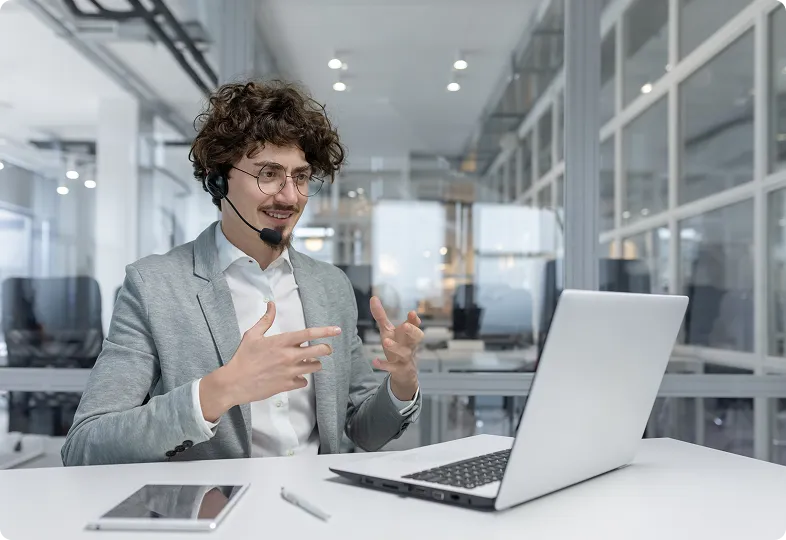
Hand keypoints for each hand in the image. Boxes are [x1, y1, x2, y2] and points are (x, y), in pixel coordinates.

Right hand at [199, 302, 340, 421]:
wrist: (234, 382)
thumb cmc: (242, 357)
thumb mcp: (252, 335)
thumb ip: (265, 320)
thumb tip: (271, 304)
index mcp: (282, 341)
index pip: (309, 333)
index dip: (326, 331)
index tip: (337, 330)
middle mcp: (289, 356)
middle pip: (320, 351)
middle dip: (326, 349)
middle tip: (324, 349)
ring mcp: (290, 372)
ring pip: (315, 366)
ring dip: (314, 363)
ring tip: (307, 362)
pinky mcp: (287, 385)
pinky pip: (304, 381)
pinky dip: (302, 379)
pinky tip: (295, 376)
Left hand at [370, 296, 423, 400]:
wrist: (403, 371)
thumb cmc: (397, 345)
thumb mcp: (387, 330)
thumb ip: (381, 315)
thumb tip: (373, 297)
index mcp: (408, 334)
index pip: (415, 325)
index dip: (414, 320)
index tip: (412, 313)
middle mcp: (410, 345)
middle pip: (416, 338)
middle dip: (412, 331)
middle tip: (405, 325)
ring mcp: (405, 357)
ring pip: (405, 353)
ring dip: (396, 348)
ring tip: (385, 341)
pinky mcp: (399, 369)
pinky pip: (393, 368)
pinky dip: (384, 365)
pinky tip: (375, 362)